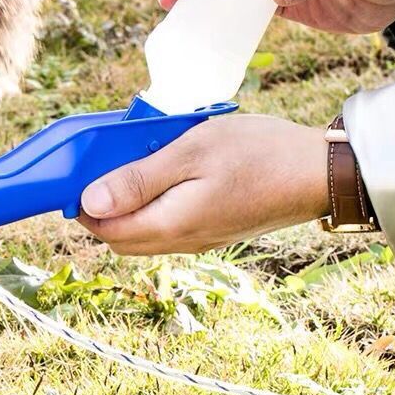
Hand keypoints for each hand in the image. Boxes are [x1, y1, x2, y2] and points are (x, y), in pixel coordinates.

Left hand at [78, 115, 328, 255]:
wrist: (316, 172)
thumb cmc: (256, 154)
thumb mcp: (189, 154)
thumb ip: (137, 180)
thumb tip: (89, 203)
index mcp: (171, 225)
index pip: (105, 231)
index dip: (82, 206)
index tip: (78, 175)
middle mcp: (182, 241)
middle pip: (120, 237)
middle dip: (102, 206)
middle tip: (106, 163)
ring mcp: (199, 238)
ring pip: (143, 232)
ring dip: (128, 203)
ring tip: (137, 160)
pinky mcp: (212, 229)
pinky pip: (166, 224)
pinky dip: (152, 202)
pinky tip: (164, 171)